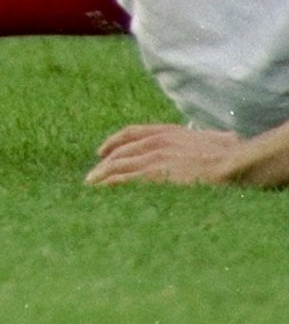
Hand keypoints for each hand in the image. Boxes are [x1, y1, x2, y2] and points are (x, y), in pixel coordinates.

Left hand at [87, 123, 250, 185]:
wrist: (233, 163)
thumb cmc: (233, 154)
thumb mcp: (217, 138)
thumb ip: (210, 138)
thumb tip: (228, 139)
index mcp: (168, 132)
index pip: (131, 133)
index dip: (113, 142)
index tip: (102, 151)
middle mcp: (154, 142)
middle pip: (120, 153)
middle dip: (104, 165)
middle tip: (92, 177)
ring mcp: (152, 158)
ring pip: (117, 167)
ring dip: (101, 176)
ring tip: (91, 186)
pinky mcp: (153, 175)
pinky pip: (123, 180)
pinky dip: (109, 185)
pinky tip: (101, 192)